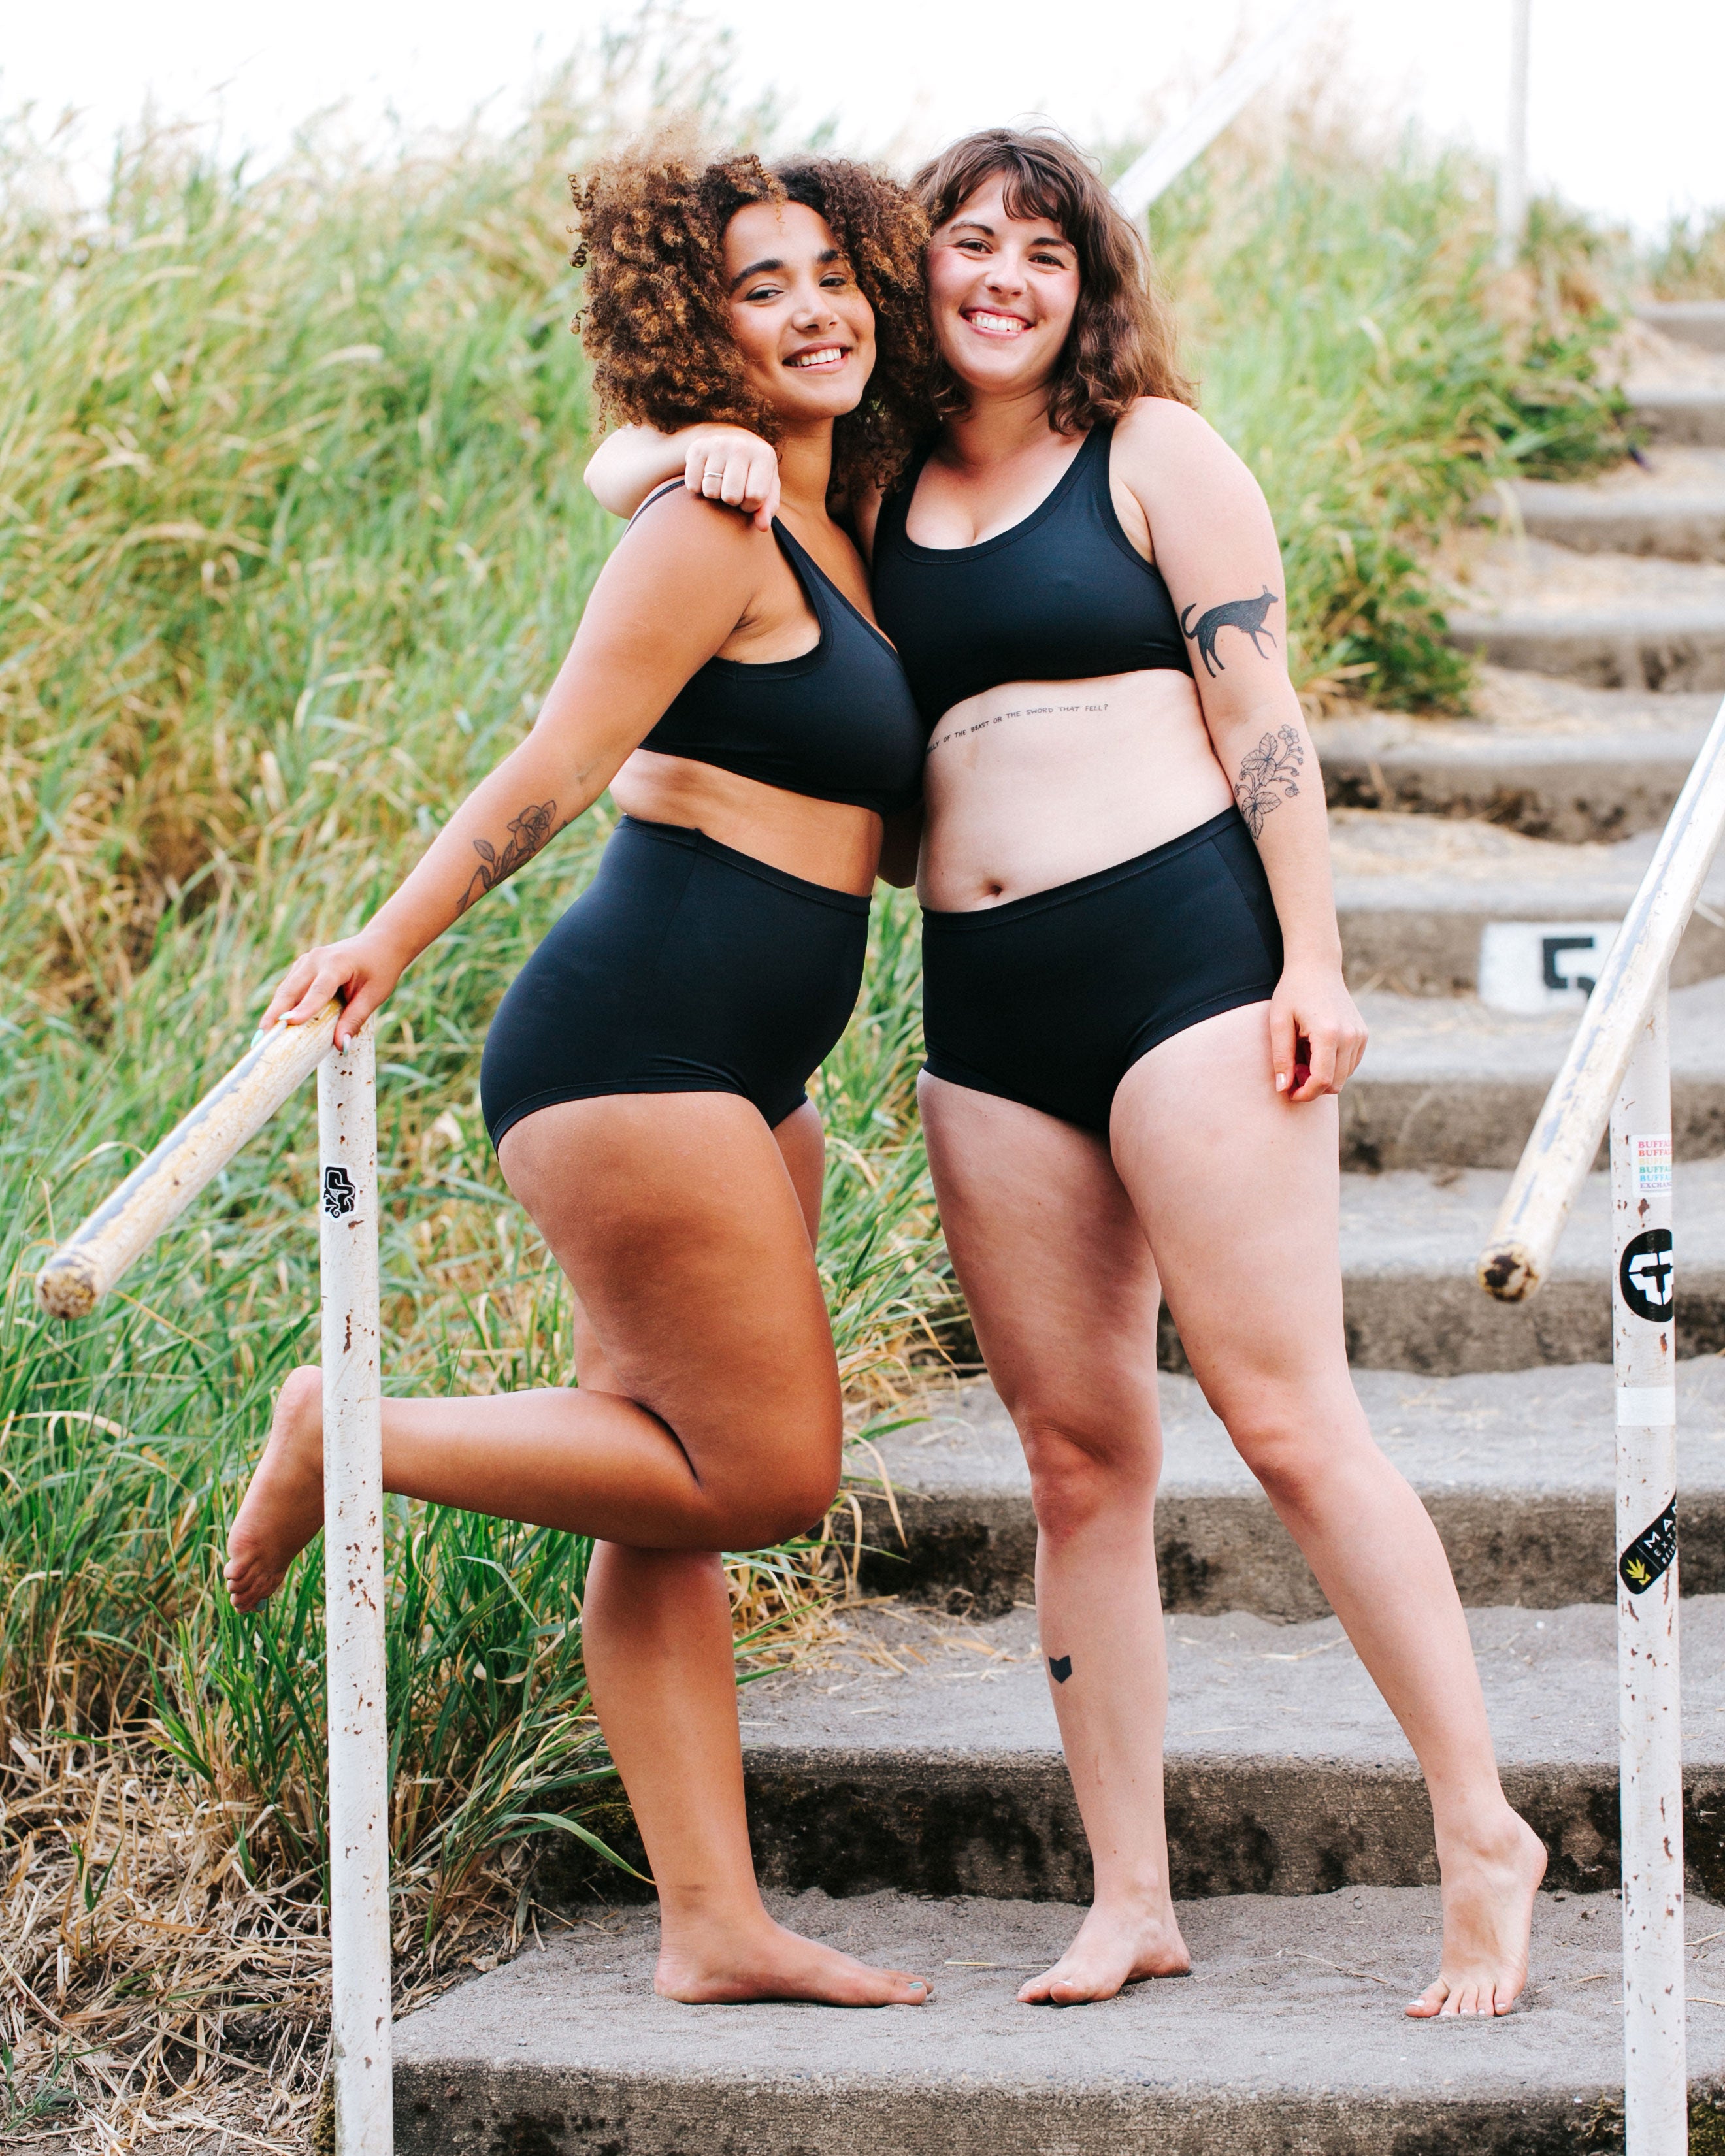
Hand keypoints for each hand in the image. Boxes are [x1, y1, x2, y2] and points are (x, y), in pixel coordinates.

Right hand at [260, 928, 407, 1048]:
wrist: (379, 944)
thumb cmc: (379, 970)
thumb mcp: (374, 996)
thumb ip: (355, 1019)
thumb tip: (341, 1046)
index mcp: (337, 963)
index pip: (319, 989)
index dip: (303, 1007)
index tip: (288, 1023)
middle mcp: (316, 959)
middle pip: (291, 989)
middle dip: (275, 1014)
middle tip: (262, 1039)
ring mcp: (306, 961)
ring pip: (286, 989)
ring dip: (273, 1012)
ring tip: (263, 1037)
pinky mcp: (302, 967)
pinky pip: (289, 988)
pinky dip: (281, 1006)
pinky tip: (274, 1025)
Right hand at [683, 427, 779, 531]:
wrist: (730, 438)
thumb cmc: (752, 469)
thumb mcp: (766, 485)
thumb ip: (768, 507)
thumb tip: (763, 526)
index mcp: (763, 455)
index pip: (755, 496)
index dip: (750, 506)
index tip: (748, 497)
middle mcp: (740, 446)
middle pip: (731, 496)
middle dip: (732, 501)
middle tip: (733, 489)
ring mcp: (717, 444)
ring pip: (711, 491)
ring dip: (715, 494)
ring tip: (721, 482)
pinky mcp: (697, 448)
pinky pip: (693, 485)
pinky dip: (698, 488)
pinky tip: (706, 477)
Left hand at [1269, 963, 1366, 1100]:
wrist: (1317, 967)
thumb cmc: (1292, 992)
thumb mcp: (1278, 1022)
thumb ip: (1281, 1057)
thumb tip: (1283, 1088)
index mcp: (1329, 1033)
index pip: (1322, 1080)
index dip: (1305, 1094)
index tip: (1289, 1092)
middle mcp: (1350, 1036)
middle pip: (1335, 1084)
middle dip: (1312, 1086)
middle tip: (1292, 1070)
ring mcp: (1360, 1036)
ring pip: (1343, 1077)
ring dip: (1323, 1076)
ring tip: (1303, 1054)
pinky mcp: (1363, 1035)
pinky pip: (1349, 1065)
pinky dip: (1333, 1066)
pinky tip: (1316, 1049)